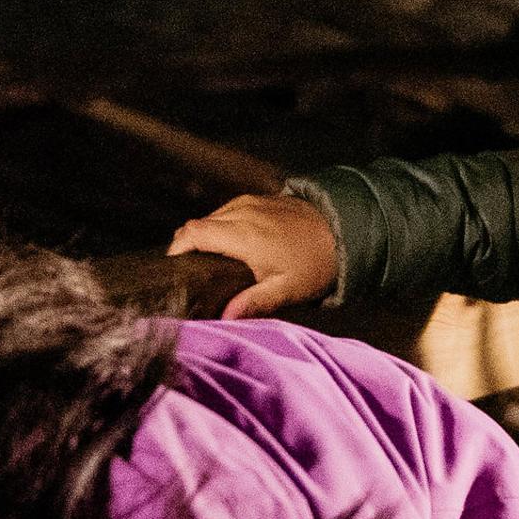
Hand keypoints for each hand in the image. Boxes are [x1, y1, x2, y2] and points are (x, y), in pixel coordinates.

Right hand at [169, 193, 341, 318]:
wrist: (345, 230)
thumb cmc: (315, 263)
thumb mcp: (287, 289)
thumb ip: (254, 303)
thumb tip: (225, 319)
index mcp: (243, 234)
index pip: (192, 233)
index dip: (176, 249)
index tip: (173, 269)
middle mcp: (241, 212)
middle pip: (196, 225)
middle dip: (187, 246)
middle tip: (189, 272)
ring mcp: (250, 202)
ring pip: (211, 216)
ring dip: (205, 235)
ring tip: (208, 262)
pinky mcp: (258, 199)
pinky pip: (227, 211)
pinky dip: (221, 226)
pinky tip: (229, 247)